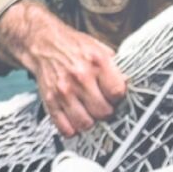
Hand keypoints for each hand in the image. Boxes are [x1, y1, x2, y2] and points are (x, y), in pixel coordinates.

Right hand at [0, 1, 128, 136]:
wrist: (44, 42)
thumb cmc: (74, 47)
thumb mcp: (100, 49)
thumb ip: (116, 68)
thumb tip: (128, 85)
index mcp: (97, 62)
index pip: (117, 93)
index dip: (118, 97)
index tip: (114, 96)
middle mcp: (80, 77)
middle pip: (103, 112)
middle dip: (106, 111)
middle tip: (102, 105)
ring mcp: (64, 91)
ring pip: (86, 124)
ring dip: (90, 122)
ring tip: (89, 112)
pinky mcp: (50, 101)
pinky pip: (65, 128)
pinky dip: (73, 129)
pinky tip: (76, 119)